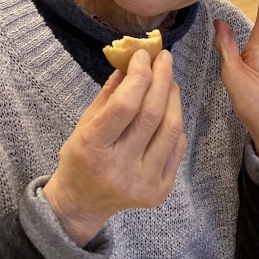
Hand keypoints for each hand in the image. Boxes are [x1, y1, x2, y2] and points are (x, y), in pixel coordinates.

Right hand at [43, 49, 185, 246]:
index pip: (125, 106)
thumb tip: (133, 61)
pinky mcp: (160, 192)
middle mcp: (119, 169)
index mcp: (93, 148)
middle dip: (161, 79)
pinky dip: (175, 122)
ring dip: (173, 97)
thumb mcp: (86, 121)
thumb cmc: (81, 156)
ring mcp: (143, 183)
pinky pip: (177, 147)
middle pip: (151, 115)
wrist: (82, 203)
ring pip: (171, 129)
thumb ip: (111, 92)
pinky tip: (169, 108)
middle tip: (164, 58)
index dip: (139, 75)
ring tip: (169, 79)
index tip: (143, 55)